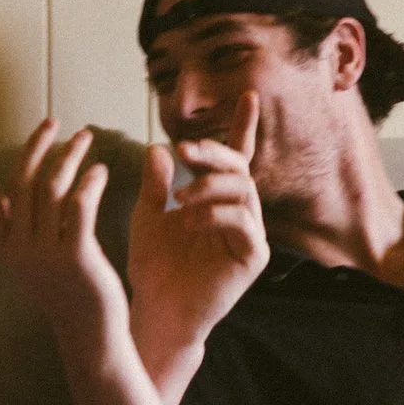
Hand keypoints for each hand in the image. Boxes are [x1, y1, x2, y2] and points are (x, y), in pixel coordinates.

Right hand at [0, 120, 130, 360]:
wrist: (90, 332)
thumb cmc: (68, 290)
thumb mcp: (38, 257)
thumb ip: (29, 225)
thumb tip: (26, 186)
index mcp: (6, 247)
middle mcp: (19, 248)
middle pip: (23, 182)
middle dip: (36, 146)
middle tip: (53, 121)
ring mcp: (45, 253)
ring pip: (52, 187)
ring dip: (69, 156)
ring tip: (85, 137)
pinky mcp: (76, 256)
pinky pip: (80, 206)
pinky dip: (89, 181)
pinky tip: (99, 170)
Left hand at [127, 91, 268, 367]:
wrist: (158, 310)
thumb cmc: (154, 267)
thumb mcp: (148, 217)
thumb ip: (156, 185)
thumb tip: (159, 148)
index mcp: (219, 199)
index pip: (234, 156)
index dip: (242, 126)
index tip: (248, 95)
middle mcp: (241, 212)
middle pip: (239, 168)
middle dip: (213, 154)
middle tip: (186, 150)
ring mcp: (251, 235)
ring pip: (242, 191)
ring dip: (209, 187)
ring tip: (180, 200)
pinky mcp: (254, 257)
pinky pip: (243, 222)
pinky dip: (216, 215)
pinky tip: (190, 222)